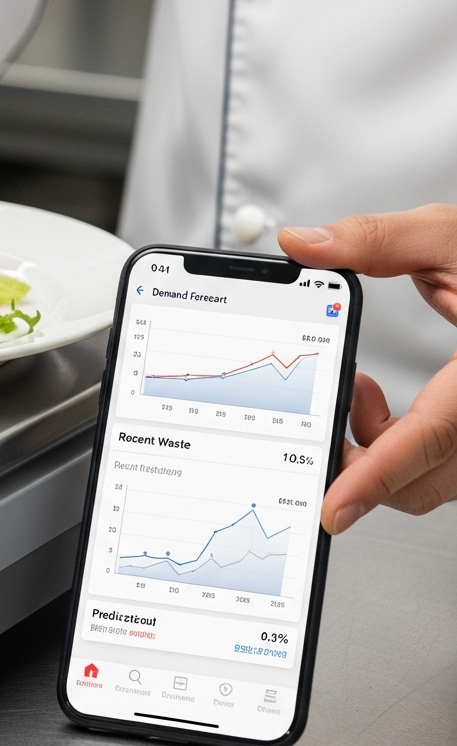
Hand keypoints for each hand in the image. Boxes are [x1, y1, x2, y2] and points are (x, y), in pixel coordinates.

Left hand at [279, 205, 456, 533]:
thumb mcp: (450, 236)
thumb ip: (376, 240)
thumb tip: (303, 245)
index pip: (432, 436)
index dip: (376, 476)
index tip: (333, 508)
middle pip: (424, 479)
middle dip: (362, 459)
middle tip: (332, 402)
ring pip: (432, 482)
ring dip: (381, 451)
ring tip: (359, 390)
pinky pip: (441, 468)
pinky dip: (401, 448)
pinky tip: (380, 404)